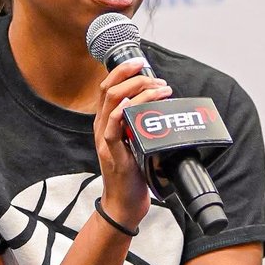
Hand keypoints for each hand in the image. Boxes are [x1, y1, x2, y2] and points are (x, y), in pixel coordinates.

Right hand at [93, 58, 172, 228]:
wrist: (124, 203)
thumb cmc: (133, 173)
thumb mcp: (137, 141)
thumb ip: (142, 123)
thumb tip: (162, 104)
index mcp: (106, 121)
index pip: (109, 86)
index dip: (123, 70)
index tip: (141, 62)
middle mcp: (101, 125)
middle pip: (109, 88)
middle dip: (131, 74)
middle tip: (153, 74)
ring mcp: (104, 138)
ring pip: (112, 101)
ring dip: (138, 90)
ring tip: (159, 88)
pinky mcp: (110, 151)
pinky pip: (111, 125)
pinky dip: (122, 110)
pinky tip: (133, 102)